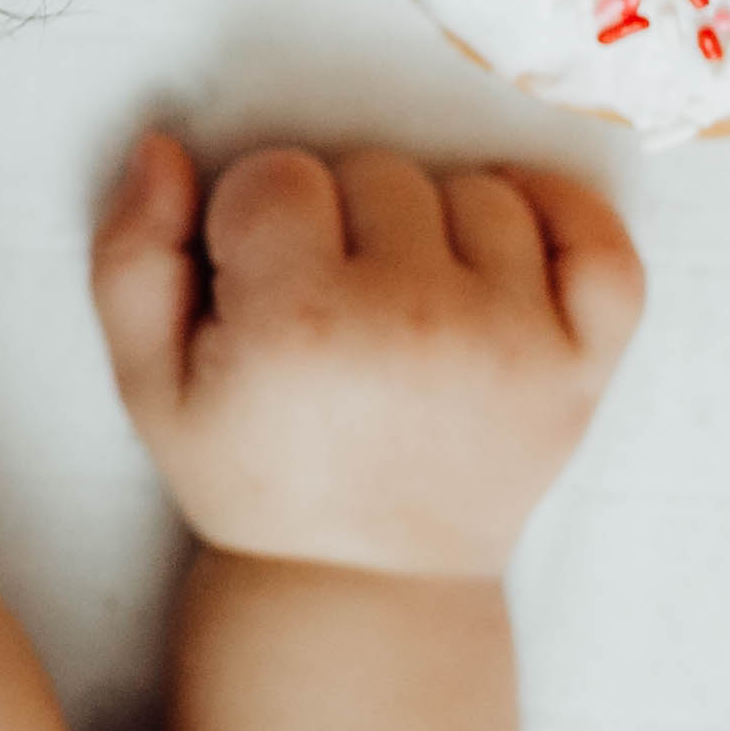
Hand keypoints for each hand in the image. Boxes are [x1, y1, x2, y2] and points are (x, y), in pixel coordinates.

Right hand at [87, 133, 643, 580]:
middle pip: (377, 172)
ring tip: (405, 295)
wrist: (368, 582)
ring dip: (436, 226)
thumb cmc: (255, 473)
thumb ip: (131, 254)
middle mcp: (416, 321)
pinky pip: (597, 236)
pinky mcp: (582, 365)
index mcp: (300, 323)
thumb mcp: (148, 384)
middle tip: (330, 301)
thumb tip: (163, 147)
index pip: (276, 175)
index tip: (254, 283)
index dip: (251, 220)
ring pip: (476, 190)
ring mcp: (512, 341)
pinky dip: (560, 215)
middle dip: (341, 222)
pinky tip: (503, 245)